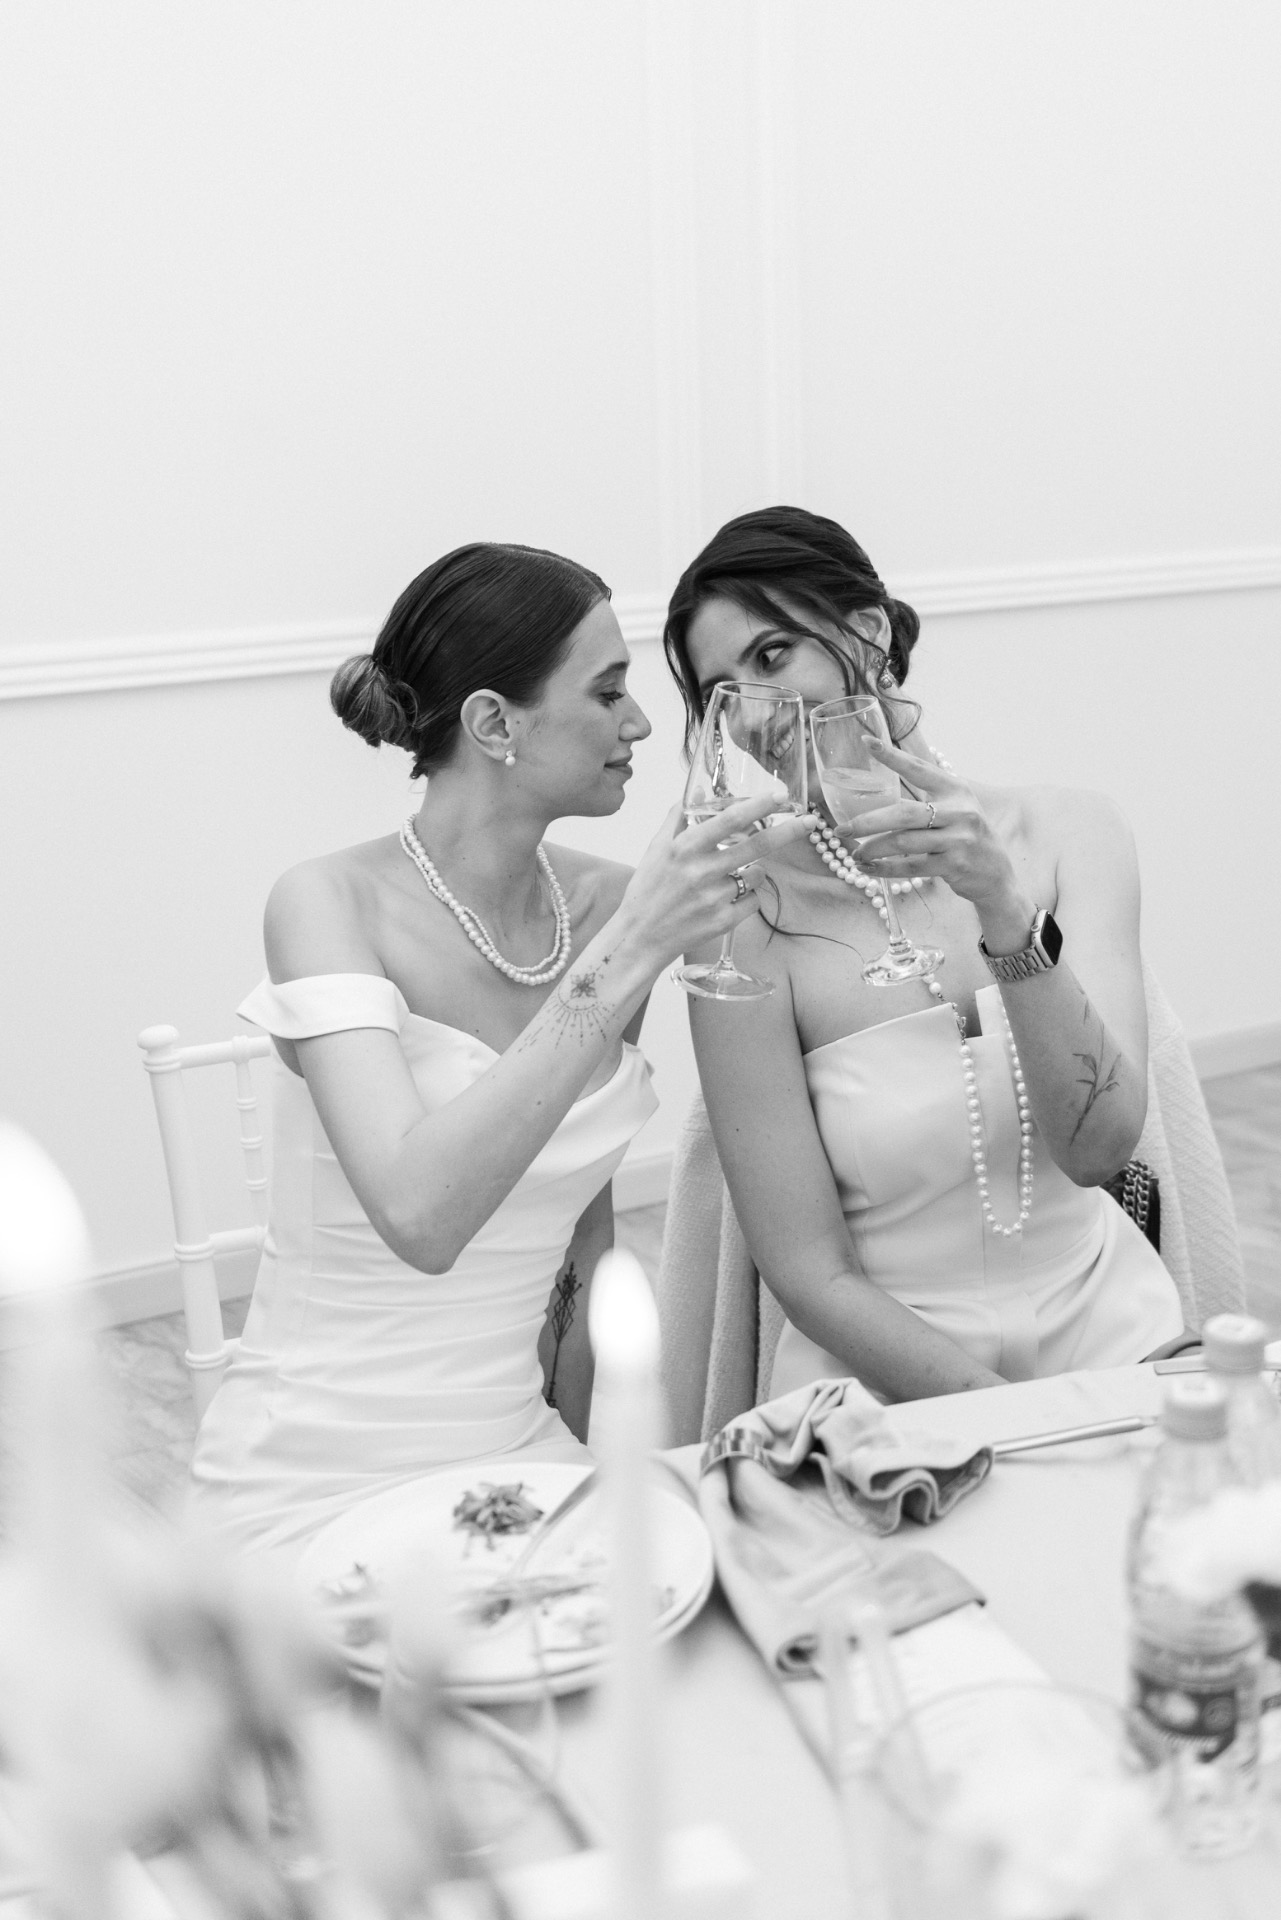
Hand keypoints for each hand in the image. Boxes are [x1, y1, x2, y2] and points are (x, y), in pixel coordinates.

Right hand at [617, 797, 818, 967]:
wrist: (639, 937)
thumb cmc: (648, 890)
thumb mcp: (657, 848)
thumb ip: (679, 817)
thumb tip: (700, 792)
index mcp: (684, 849)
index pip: (729, 821)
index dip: (759, 806)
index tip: (781, 796)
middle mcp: (701, 872)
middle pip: (757, 846)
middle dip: (788, 832)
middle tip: (810, 822)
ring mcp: (714, 899)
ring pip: (757, 875)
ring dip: (756, 870)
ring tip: (734, 875)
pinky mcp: (723, 922)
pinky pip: (753, 902)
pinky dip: (748, 897)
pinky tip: (728, 898)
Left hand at [842, 739, 1027, 924]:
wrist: (996, 874)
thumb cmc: (965, 837)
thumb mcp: (956, 809)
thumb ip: (928, 799)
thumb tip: (881, 792)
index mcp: (955, 790)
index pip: (919, 768)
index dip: (892, 756)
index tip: (868, 742)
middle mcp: (959, 811)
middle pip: (903, 813)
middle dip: (868, 821)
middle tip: (842, 829)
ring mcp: (958, 839)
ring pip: (903, 842)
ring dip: (873, 849)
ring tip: (855, 854)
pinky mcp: (954, 865)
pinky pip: (910, 867)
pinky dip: (885, 869)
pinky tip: (868, 869)